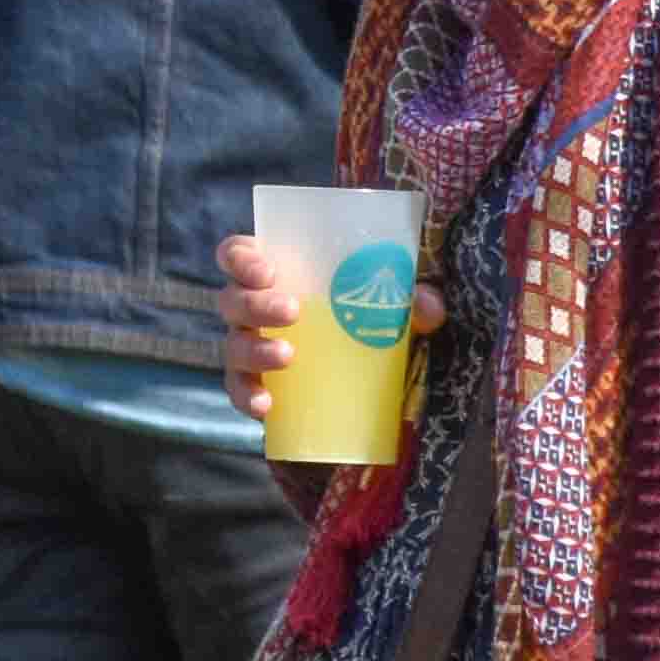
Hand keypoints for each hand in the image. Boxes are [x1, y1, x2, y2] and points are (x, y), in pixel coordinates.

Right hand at [216, 231, 442, 424]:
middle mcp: (251, 308)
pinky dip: (247, 396)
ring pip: (232, 345)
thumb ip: (411, 298)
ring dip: (253, 349)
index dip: (241, 259)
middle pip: (232, 299)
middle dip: (255, 304)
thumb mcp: (388, 303)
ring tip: (287, 356)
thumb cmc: (361, 319)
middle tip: (292, 312)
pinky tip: (266, 405)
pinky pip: (239, 390)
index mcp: (273, 274)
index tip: (269, 271)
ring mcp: (248, 348)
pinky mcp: (255, 384)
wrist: (357, 378)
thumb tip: (427, 306)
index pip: (236, 255)